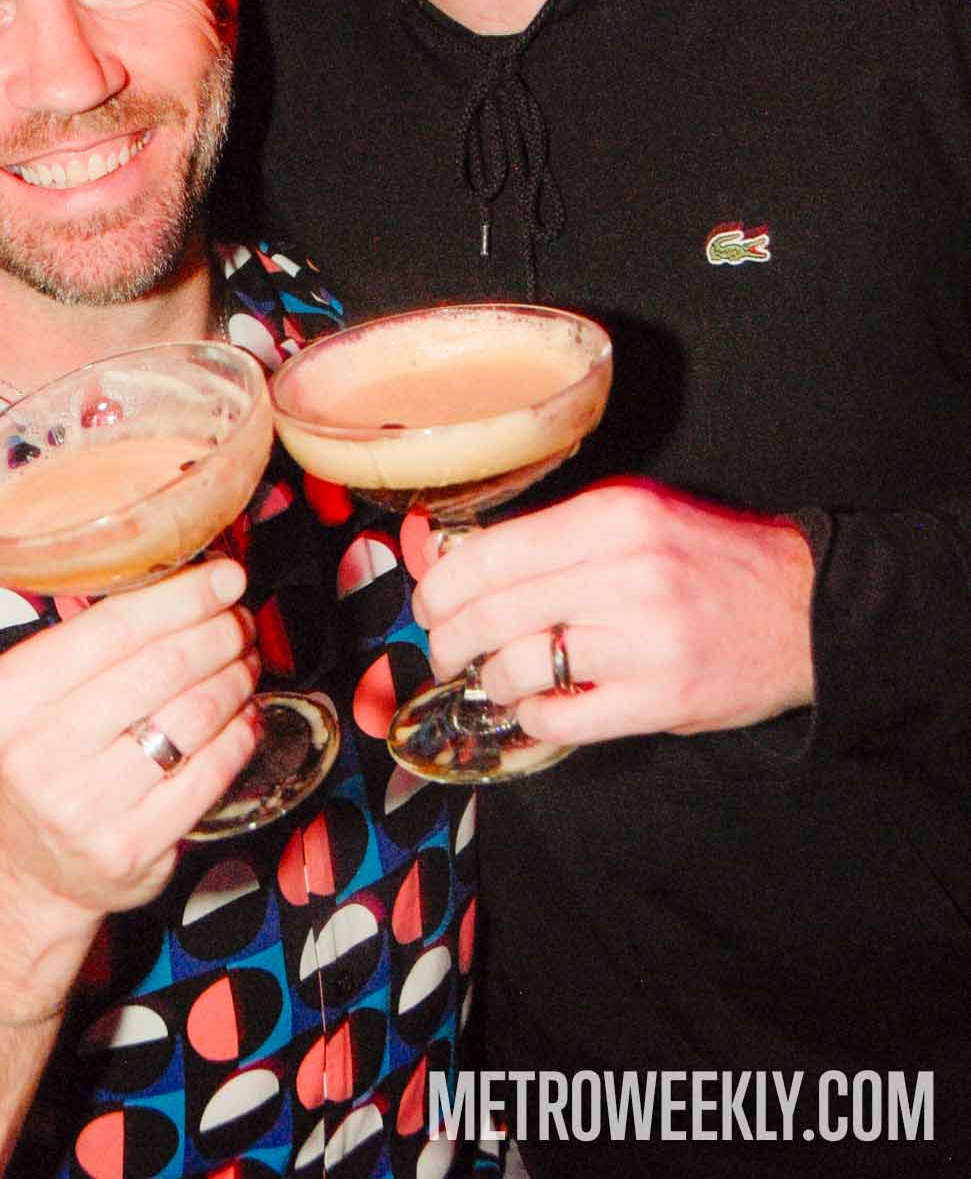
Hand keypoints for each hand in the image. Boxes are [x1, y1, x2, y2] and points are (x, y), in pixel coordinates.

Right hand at [0, 556, 261, 935]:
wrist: (29, 872)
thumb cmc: (43, 759)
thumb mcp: (35, 695)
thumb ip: (93, 640)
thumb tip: (189, 580)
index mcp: (12, 692)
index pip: (114, 626)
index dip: (183, 596)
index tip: (227, 576)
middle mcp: (37, 749)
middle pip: (162, 667)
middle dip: (218, 634)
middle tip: (240, 622)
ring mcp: (83, 806)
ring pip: (192, 718)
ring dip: (234, 680)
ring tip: (244, 664)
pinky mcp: (129, 848)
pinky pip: (208, 775)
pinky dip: (239, 735)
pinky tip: (246, 715)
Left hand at [412, 479, 815, 746]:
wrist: (805, 607)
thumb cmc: (708, 558)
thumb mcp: (635, 514)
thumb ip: (556, 534)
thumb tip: (458, 559)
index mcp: (611, 517)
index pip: (491, 555)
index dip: (441, 586)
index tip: (428, 602)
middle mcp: (625, 574)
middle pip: (492, 614)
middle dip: (449, 639)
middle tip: (444, 650)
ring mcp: (645, 641)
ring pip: (519, 667)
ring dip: (490, 681)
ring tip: (494, 679)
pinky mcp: (662, 700)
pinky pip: (564, 719)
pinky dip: (534, 718)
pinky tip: (536, 708)